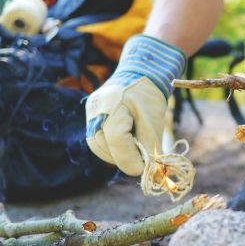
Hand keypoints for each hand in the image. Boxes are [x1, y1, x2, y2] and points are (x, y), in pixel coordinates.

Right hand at [85, 35, 185, 175]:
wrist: (140, 73)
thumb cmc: (150, 96)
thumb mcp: (154, 121)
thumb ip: (150, 147)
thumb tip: (150, 172)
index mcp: (113, 104)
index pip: (117, 140)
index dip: (131, 159)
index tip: (146, 168)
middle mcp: (96, 109)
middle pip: (105, 147)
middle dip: (125, 158)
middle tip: (143, 159)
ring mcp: (90, 112)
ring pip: (99, 148)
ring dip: (118, 155)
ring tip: (136, 147)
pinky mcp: (90, 117)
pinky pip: (97, 140)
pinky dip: (113, 147)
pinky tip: (127, 142)